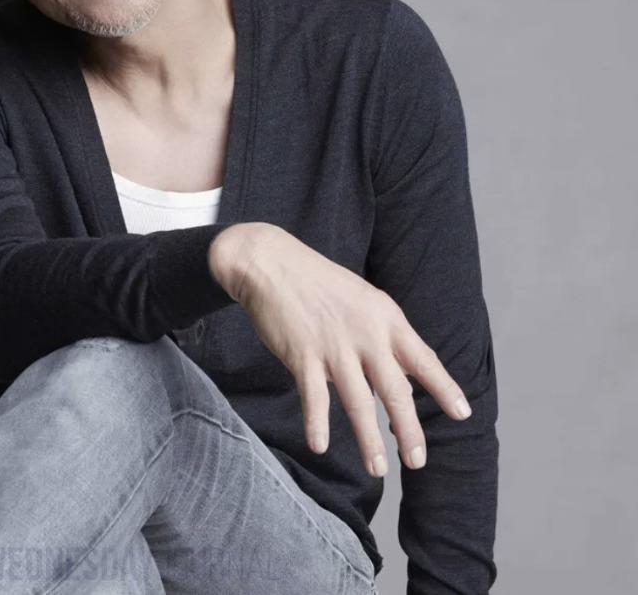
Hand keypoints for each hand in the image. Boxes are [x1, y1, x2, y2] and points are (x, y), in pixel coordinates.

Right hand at [208, 223, 472, 476]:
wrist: (270, 263)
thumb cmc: (318, 283)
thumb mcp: (363, 300)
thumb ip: (384, 337)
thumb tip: (405, 378)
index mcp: (384, 317)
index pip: (422, 358)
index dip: (443, 387)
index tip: (462, 414)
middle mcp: (364, 334)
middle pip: (394, 390)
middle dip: (409, 429)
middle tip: (418, 462)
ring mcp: (333, 345)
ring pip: (357, 401)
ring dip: (369, 439)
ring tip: (379, 469)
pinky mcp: (301, 353)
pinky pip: (313, 396)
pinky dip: (317, 423)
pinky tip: (320, 446)